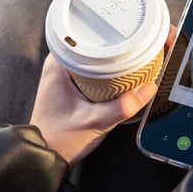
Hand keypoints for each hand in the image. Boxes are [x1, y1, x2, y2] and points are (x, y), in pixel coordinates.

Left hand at [30, 26, 175, 165]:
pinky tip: (127, 77)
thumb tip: (147, 89)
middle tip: (145, 47)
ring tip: (140, 59)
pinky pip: (98, 72)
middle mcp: (62, 64)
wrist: (45, 157)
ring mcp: (68, 75)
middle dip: (122, 47)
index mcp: (59, 63)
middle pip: (98, 46)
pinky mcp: (75, 86)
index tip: (135, 36)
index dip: (116, 34)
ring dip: (119, 61)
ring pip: (100, 59)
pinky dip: (114, 73)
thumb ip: (122, 107)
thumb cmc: (59, 138)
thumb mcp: (94, 122)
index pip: (90, 37)